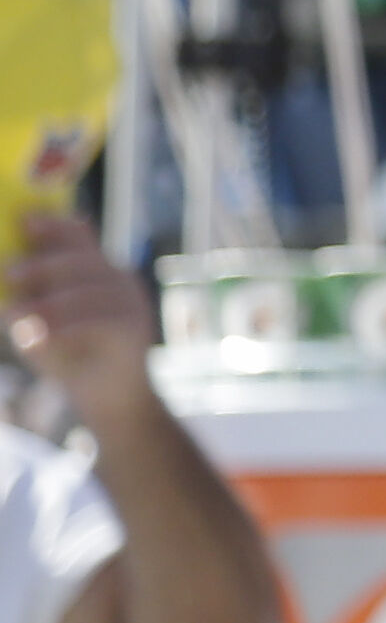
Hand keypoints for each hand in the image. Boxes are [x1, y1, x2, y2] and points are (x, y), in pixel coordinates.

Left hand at [9, 213, 152, 426]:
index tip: (24, 221)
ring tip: (15, 315)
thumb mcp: (41, 321)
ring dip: (47, 302)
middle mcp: (120, 280)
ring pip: (88, 291)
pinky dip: (63, 329)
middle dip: (43, 264)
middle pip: (84, 260)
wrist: (110, 400)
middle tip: (9, 273)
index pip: (80, 236)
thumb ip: (27, 298)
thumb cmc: (69, 356)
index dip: (53, 226)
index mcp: (97, 270)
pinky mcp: (136, 331)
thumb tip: (4, 280)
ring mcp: (133, 304)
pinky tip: (37, 339)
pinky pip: (98, 322)